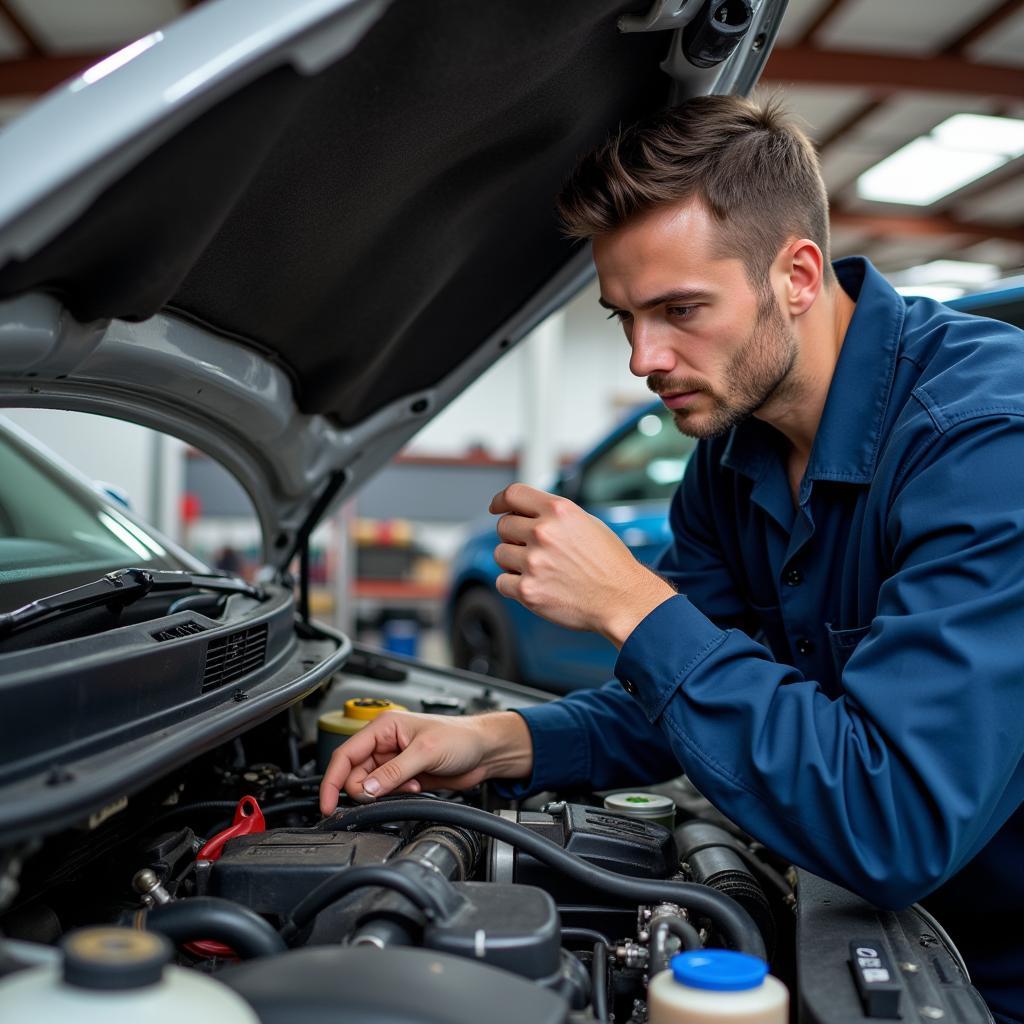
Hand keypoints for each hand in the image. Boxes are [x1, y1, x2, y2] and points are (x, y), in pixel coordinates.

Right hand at [319, 710, 532, 813]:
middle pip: (354, 775)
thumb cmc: (460, 737)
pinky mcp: (404, 778)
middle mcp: (384, 744)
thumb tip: (365, 790)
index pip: (345, 755)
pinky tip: (416, 788)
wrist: (484, 751)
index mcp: (383, 728)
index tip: (327, 804)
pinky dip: (397, 797)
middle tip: (388, 792)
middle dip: (366, 790)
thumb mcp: (425, 752)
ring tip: (411, 785)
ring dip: (385, 794)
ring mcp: (393, 762)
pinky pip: (387, 794)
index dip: (332, 781)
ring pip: (370, 787)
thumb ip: (393, 772)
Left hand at [489, 483, 675, 645]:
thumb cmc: (609, 563)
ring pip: (500, 554)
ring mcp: (534, 562)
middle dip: (514, 536)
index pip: (513, 494)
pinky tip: (536, 585)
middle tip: (534, 549)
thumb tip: (523, 513)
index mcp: (559, 511)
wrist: (623, 600)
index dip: (501, 500)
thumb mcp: (586, 523)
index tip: (497, 507)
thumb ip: (554, 514)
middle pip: (503, 526)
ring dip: (513, 561)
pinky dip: (514, 585)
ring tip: (540, 569)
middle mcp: (544, 532)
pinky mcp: (528, 591)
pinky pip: (502, 582)